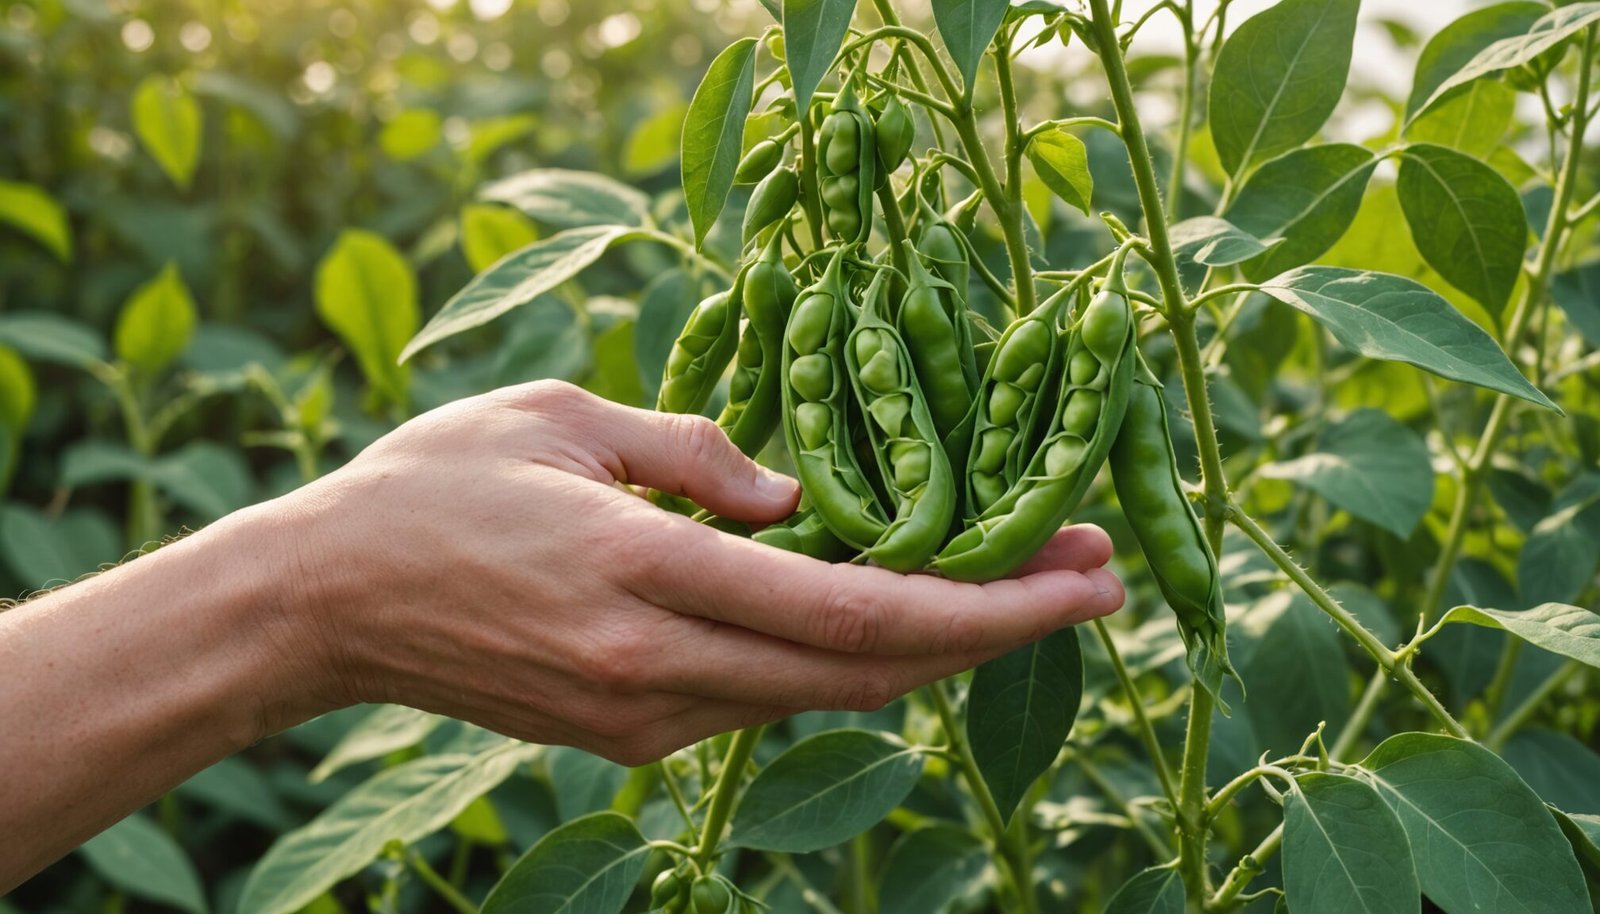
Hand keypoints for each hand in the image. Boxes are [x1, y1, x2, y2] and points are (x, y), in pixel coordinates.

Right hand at [279, 381, 1123, 764]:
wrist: (325, 603)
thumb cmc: (434, 484)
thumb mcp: (563, 418)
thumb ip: (695, 452)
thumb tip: (794, 494)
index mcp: (644, 572)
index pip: (857, 611)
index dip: (988, 605)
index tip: (1085, 577)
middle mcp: (657, 666)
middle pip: (871, 670)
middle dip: (998, 629)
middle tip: (1093, 577)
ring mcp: (643, 718)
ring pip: (827, 696)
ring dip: (932, 646)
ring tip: (1014, 582)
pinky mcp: (627, 738)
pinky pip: (765, 699)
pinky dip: (842, 658)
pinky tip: (886, 607)